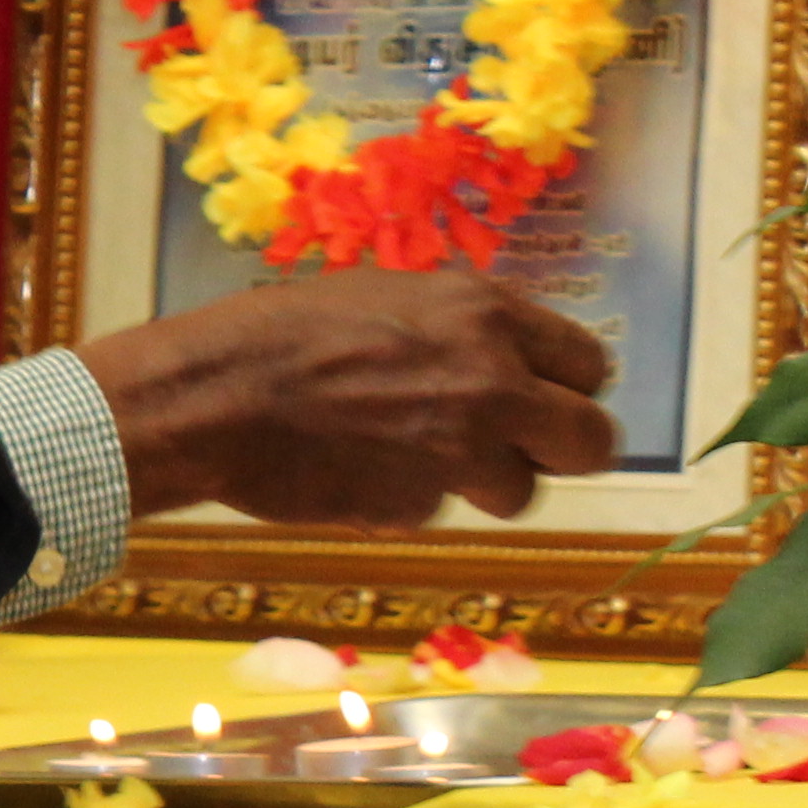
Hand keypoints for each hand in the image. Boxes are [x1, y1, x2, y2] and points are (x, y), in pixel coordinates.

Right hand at [75, 274, 617, 526]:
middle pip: (592, 441)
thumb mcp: (390, 298)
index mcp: (488, 315)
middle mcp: (493, 383)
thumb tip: (506, 361)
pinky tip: (360, 469)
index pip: (590, 365)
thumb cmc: (285, 331)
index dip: (568, 388)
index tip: (545, 399)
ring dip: (485, 484)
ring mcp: (460, 453)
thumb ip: (463, 330)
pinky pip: (440, 510)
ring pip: (521, 492)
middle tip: (524, 449)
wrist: (215, 397)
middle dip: (562, 449)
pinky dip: (410, 499)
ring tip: (418, 456)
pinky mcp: (419, 508)